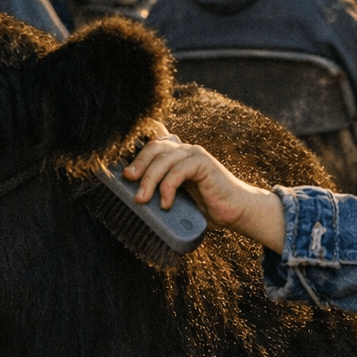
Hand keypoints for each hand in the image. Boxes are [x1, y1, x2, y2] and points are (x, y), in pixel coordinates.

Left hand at [125, 130, 285, 250]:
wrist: (235, 211)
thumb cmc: (205, 207)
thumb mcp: (176, 197)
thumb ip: (160, 191)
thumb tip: (132, 197)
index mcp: (177, 156)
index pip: (152, 145)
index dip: (135, 153)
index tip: (121, 170)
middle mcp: (185, 150)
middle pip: (154, 147)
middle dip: (138, 164)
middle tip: (128, 182)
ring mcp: (195, 155)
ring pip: (163, 159)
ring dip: (149, 179)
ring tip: (142, 199)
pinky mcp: (203, 164)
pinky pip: (178, 170)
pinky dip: (168, 187)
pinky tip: (166, 203)